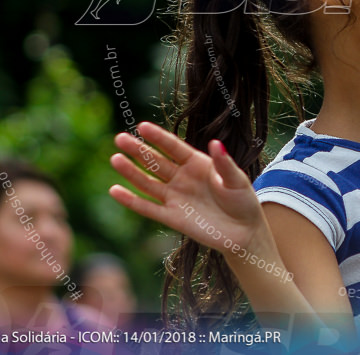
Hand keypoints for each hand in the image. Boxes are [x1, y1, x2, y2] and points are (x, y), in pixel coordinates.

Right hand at [109, 122, 265, 256]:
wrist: (244, 232)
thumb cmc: (243, 201)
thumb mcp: (237, 180)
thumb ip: (224, 163)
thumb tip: (215, 143)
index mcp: (197, 163)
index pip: (174, 147)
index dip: (158, 137)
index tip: (142, 126)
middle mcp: (182, 177)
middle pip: (156, 161)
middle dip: (138, 150)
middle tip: (120, 138)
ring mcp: (175, 197)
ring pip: (148, 182)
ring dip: (131, 172)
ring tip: (115, 158)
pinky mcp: (171, 217)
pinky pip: (148, 208)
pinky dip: (131, 201)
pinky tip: (115, 190)